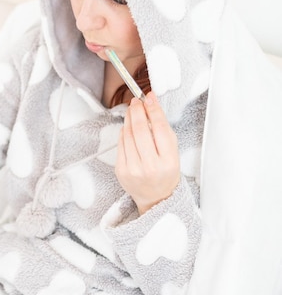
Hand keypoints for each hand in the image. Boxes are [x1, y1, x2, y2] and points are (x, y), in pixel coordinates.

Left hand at [116, 91, 180, 214]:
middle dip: (137, 111)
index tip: (149, 97)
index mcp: (168, 161)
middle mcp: (151, 166)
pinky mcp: (121, 171)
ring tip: (132, 110)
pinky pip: (121, 144)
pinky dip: (124, 132)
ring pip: (128, 135)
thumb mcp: (173, 152)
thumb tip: (151, 105)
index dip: (153, 109)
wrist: (156, 197)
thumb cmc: (165, 172)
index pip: (159, 128)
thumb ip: (163, 130)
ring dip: (129, 118)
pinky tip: (128, 126)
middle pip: (140, 130)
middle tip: (137, 101)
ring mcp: (133, 169)